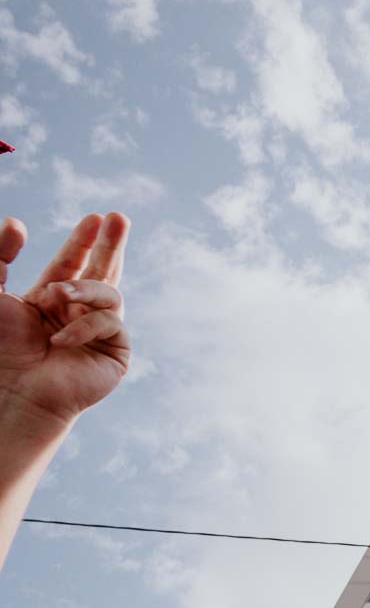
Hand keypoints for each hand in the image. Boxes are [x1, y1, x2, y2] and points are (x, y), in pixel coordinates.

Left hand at [0, 213, 131, 429]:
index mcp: (52, 302)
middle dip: (111, 244)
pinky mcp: (116, 352)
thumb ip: (0, 256)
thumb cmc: (0, 347)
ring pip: (109, 293)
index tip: (95, 217)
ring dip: (82, 289)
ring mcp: (101, 333)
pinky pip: (111, 323)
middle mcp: (80, 314)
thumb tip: (18, 223)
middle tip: (119, 218)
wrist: (15, 390)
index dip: (84, 241)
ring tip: (55, 295)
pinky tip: (59, 339)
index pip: (73, 264)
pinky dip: (83, 326)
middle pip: (104, 271)